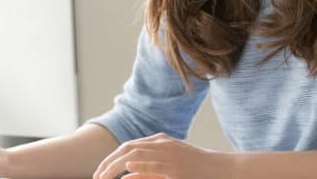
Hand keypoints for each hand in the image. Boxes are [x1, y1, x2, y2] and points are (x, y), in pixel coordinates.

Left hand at [92, 132, 234, 178]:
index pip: (128, 146)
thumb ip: (147, 172)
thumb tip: (125, 177)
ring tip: (103, 176)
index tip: (99, 172)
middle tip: (96, 176)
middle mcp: (162, 143)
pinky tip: (127, 169)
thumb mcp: (168, 168)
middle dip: (108, 162)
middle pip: (127, 149)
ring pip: (135, 155)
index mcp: (160, 141)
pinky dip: (138, 166)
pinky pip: (153, 164)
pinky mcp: (175, 166)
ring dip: (116, 166)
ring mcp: (169, 153)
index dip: (110, 158)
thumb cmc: (195, 171)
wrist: (221, 168)